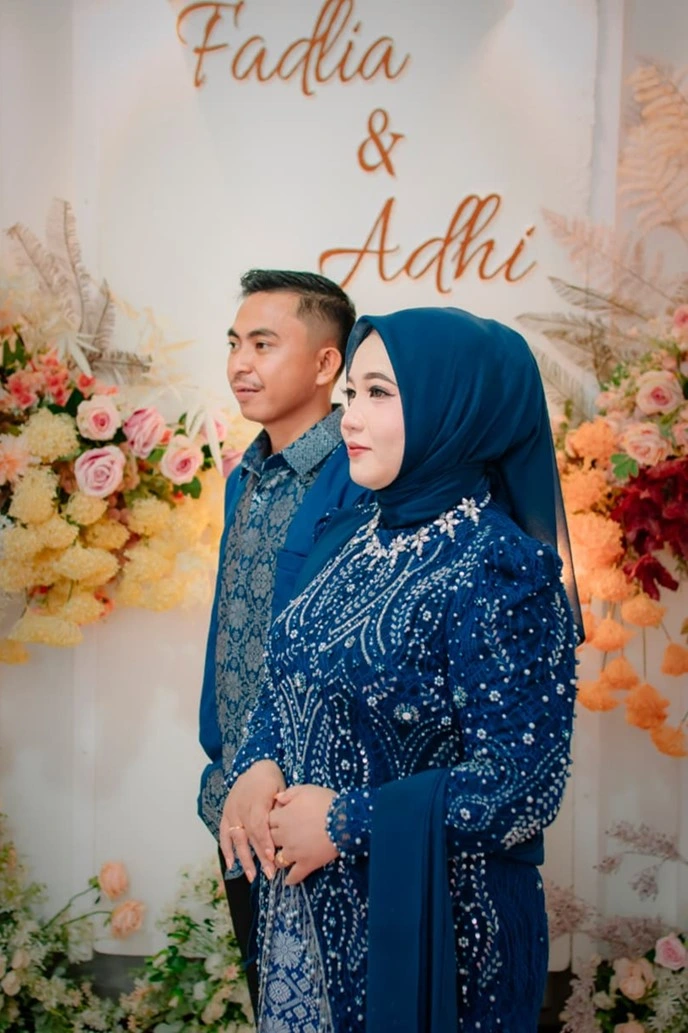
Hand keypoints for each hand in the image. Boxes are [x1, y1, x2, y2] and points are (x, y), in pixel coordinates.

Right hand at [220, 760, 284, 881]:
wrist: (256, 767)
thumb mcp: (281, 788)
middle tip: (269, 874)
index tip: (272, 856)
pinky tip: (232, 865)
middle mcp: (241, 808)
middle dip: (259, 857)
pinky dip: (226, 850)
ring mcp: (232, 812)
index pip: (259, 825)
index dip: (265, 841)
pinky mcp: (226, 815)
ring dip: (244, 858)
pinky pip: (224, 834)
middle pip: (250, 836)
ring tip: (251, 876)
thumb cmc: (272, 780)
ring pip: (237, 839)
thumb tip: (285, 824)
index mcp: (256, 801)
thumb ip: (281, 807)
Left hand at [268, 784, 338, 885]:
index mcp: (283, 817)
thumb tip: (276, 798)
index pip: (268, 820)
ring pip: (278, 860)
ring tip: (283, 859)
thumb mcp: (306, 790)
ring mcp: (294, 852)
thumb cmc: (325, 802)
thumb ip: (288, 793)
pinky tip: (290, 880)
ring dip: (279, 859)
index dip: (272, 820)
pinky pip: (294, 876)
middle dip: (273, 839)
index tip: (278, 820)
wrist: (344, 820)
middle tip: (280, 839)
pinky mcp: (306, 864)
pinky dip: (291, 879)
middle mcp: (284, 836)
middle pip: (270, 840)